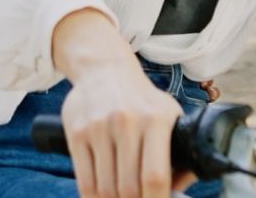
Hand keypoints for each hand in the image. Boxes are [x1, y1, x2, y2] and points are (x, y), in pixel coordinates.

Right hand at [60, 66, 194, 197]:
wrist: (105, 70)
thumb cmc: (142, 101)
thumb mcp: (169, 116)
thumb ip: (179, 153)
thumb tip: (178, 191)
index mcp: (156, 120)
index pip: (154, 175)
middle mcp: (126, 122)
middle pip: (128, 187)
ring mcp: (98, 128)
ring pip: (106, 188)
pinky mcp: (77, 133)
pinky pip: (84, 181)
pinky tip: (101, 197)